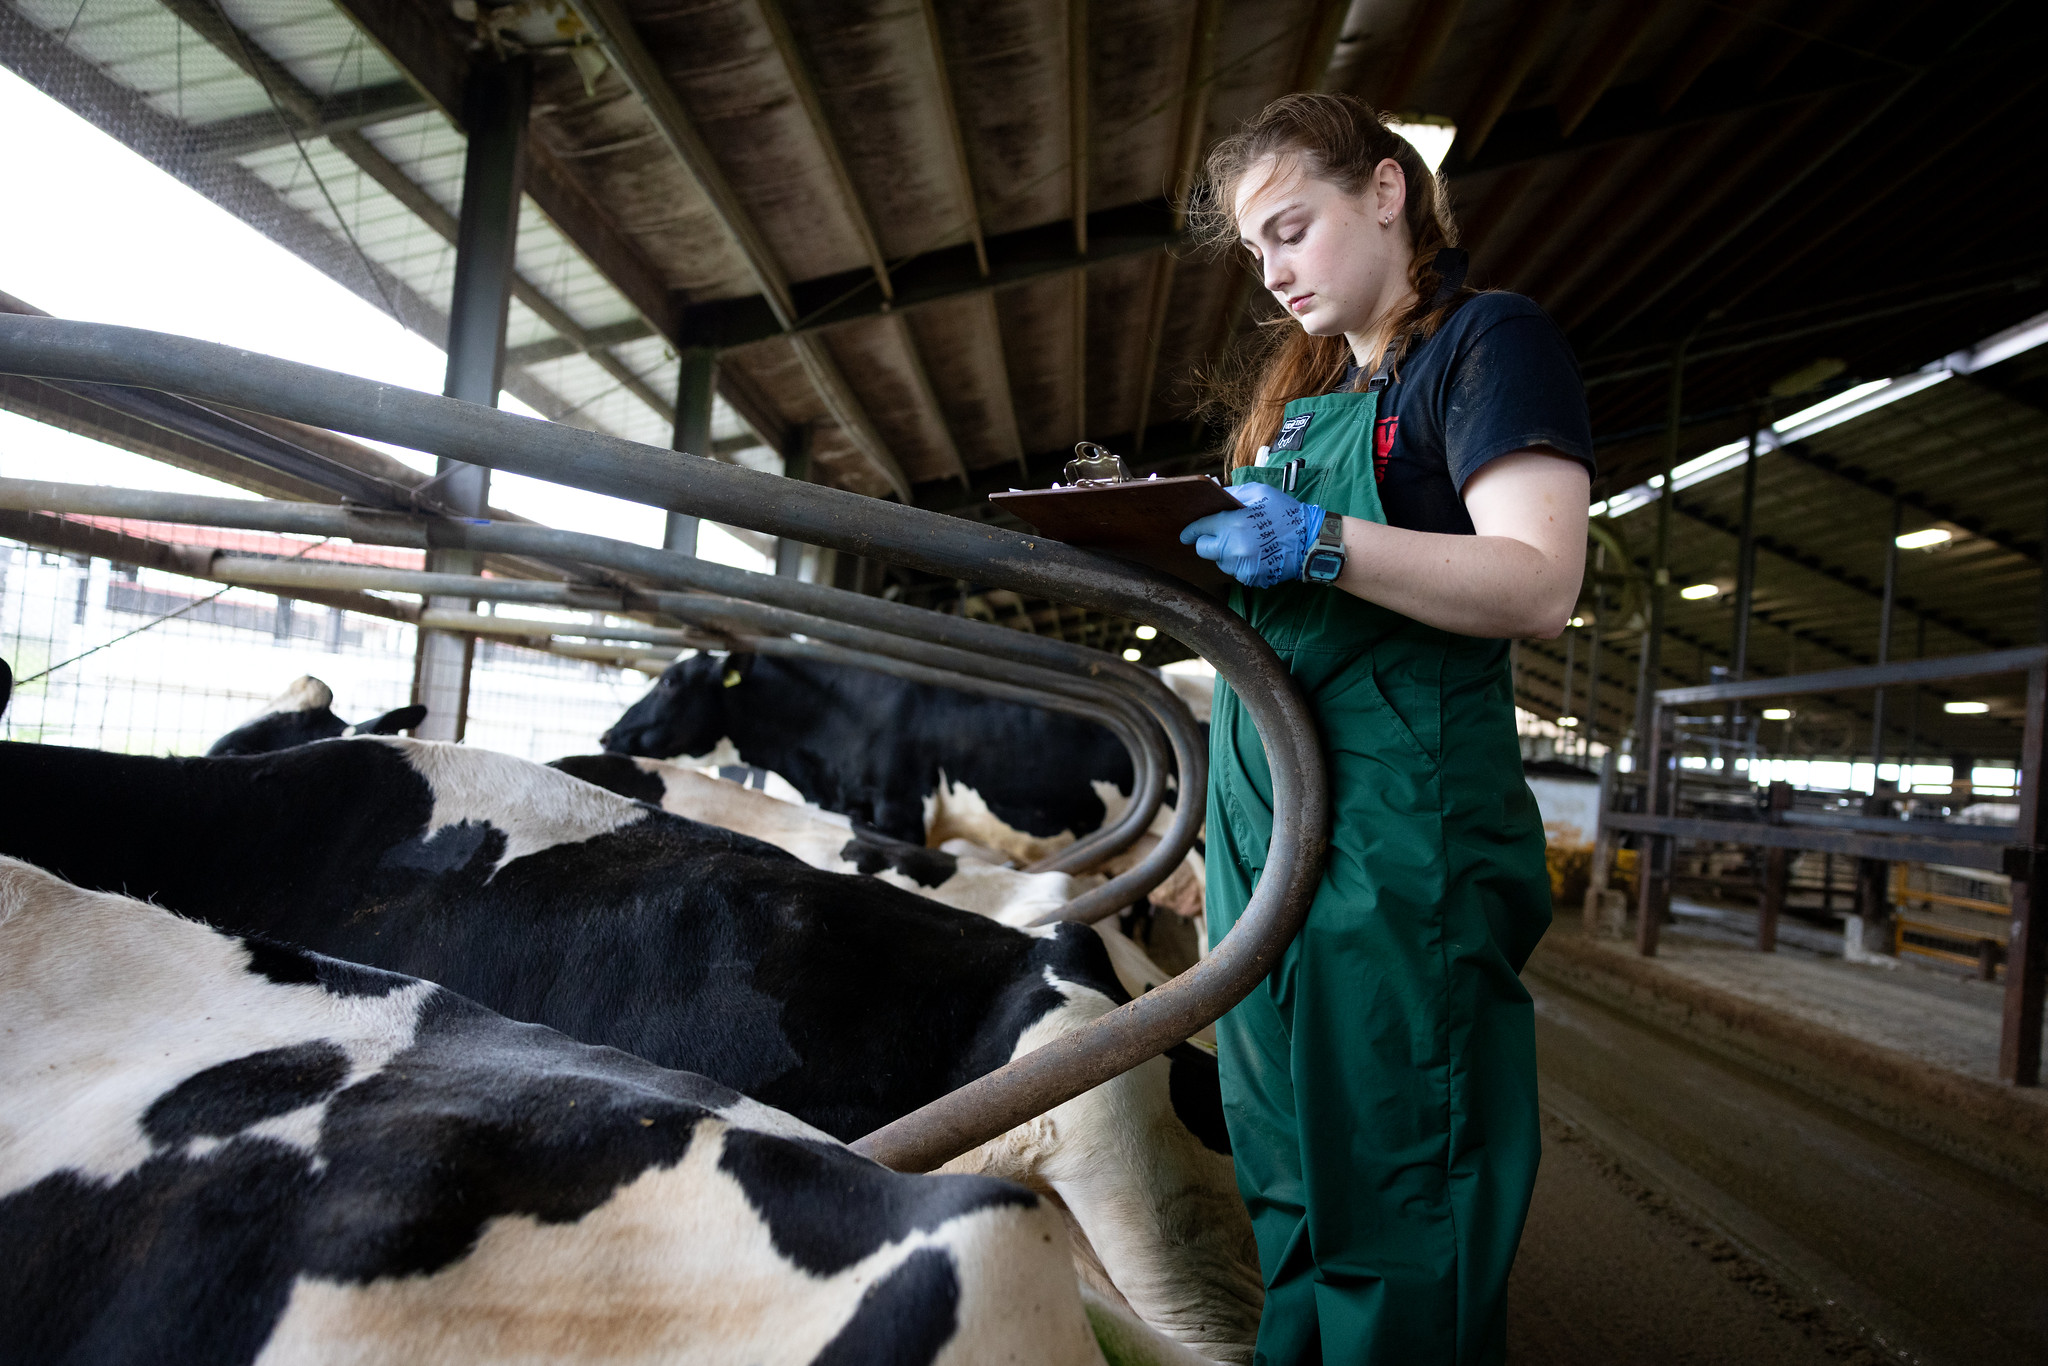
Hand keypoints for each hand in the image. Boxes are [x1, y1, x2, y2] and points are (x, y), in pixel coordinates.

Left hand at [1180, 482, 1326, 588]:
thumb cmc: (1286, 513)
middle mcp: (1233, 549)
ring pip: (1219, 562)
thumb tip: (1214, 496)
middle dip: (1208, 542)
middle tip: (1220, 535)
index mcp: (1233, 525)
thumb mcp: (1260, 493)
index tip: (1187, 533)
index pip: (1199, 530)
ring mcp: (1241, 566)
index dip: (1191, 530)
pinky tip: (1254, 553)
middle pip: (1203, 550)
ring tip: (1244, 542)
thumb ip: (1233, 495)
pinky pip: (1235, 571)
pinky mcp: (1250, 578)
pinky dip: (1239, 563)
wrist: (1311, 541)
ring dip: (1225, 553)